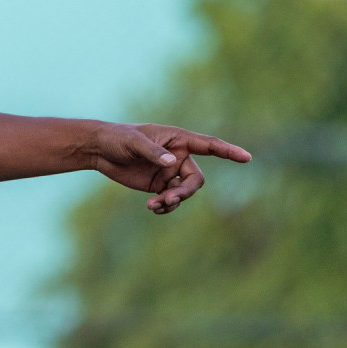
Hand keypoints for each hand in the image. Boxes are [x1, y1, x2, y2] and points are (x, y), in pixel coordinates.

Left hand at [90, 123, 250, 213]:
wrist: (100, 150)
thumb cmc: (118, 139)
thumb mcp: (133, 143)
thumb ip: (153, 152)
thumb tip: (172, 163)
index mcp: (178, 140)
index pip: (209, 145)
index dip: (228, 151)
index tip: (246, 158)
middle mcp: (178, 156)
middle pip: (196, 179)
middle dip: (185, 191)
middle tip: (168, 199)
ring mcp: (170, 172)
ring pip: (184, 192)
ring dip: (174, 201)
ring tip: (154, 205)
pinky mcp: (159, 185)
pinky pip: (171, 199)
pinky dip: (165, 206)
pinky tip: (153, 208)